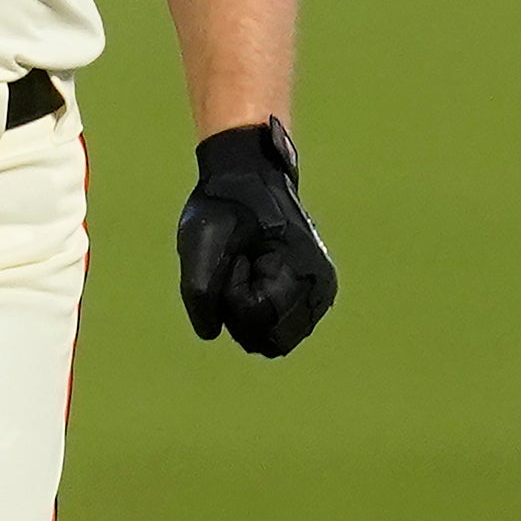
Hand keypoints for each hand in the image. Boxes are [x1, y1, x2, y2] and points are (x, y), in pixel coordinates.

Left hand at [177, 119, 337, 357]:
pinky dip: (253, 311)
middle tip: (239, 266)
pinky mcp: (307, 301)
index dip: (231, 293)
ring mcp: (317, 298)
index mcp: (306, 273)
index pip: (257, 318)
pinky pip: (273, 330)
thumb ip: (199, 292)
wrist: (248, 179)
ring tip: (245, 270)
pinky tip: (252, 276)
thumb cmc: (225, 207)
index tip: (236, 256)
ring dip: (246, 312)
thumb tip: (210, 332)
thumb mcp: (201, 239)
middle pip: (268, 340)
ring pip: (270, 341)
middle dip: (239, 310)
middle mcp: (321, 291)